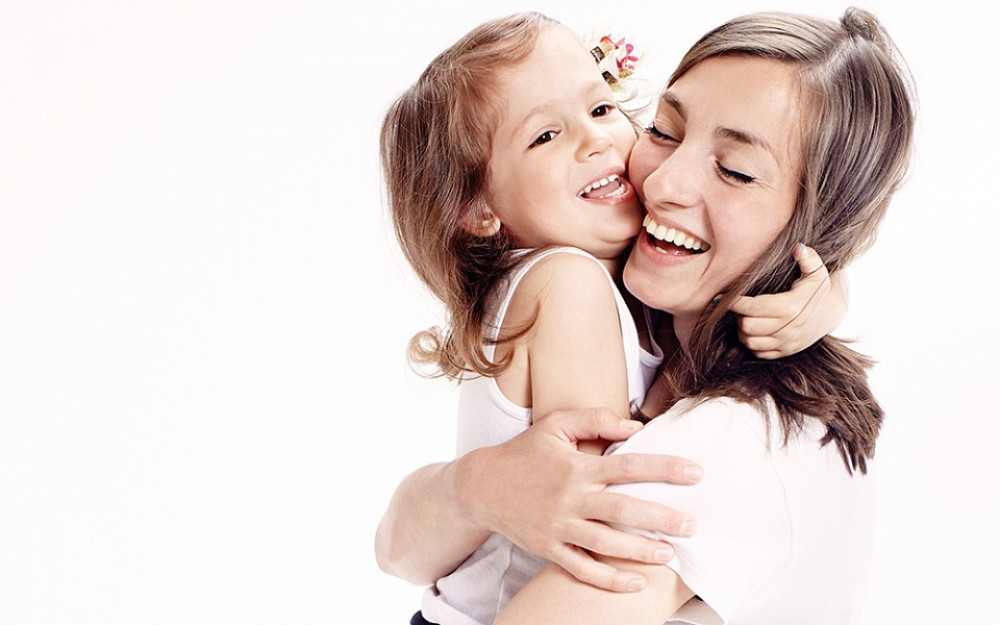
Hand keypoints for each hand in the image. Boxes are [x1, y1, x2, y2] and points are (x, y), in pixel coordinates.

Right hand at [458, 407, 701, 592]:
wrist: (481, 487)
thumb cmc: (524, 453)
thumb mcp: (554, 425)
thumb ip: (595, 419)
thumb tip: (635, 426)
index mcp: (577, 467)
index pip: (629, 466)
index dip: (664, 468)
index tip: (695, 473)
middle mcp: (570, 498)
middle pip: (624, 510)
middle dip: (661, 518)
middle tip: (691, 525)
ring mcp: (559, 526)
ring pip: (606, 543)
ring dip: (640, 551)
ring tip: (669, 554)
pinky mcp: (549, 548)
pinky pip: (582, 568)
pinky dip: (609, 579)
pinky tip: (635, 583)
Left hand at [729, 244, 847, 358]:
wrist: (833, 312)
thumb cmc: (819, 289)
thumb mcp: (817, 271)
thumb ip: (808, 259)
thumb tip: (798, 247)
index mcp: (790, 307)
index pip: (753, 307)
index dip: (734, 302)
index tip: (722, 296)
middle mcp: (788, 328)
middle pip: (747, 326)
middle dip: (738, 316)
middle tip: (738, 306)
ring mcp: (787, 342)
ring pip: (750, 342)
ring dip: (742, 331)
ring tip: (745, 317)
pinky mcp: (786, 352)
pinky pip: (759, 353)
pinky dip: (751, 343)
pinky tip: (753, 330)